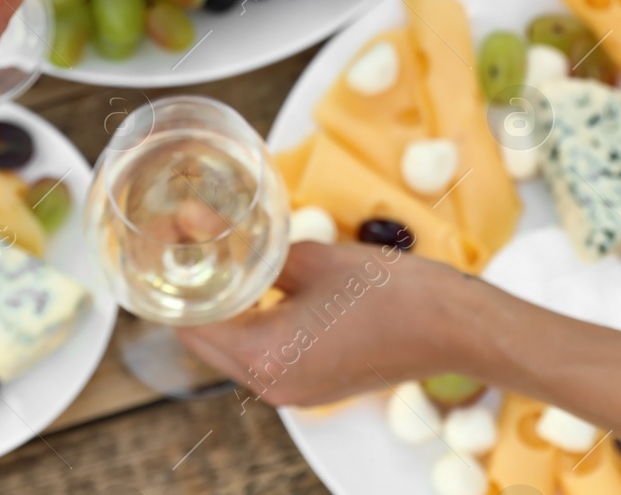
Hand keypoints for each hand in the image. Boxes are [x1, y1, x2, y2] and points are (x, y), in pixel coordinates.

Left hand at [176, 242, 477, 406]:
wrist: (452, 326)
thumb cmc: (390, 290)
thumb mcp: (313, 257)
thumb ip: (257, 252)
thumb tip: (206, 228)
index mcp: (266, 357)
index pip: (191, 323)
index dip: (175, 278)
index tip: (168, 239)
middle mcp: (272, 386)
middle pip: (206, 342)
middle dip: (194, 295)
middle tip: (188, 244)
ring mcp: (293, 393)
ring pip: (233, 350)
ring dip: (223, 310)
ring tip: (220, 258)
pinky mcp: (313, 386)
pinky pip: (263, 356)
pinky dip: (252, 324)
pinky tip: (258, 286)